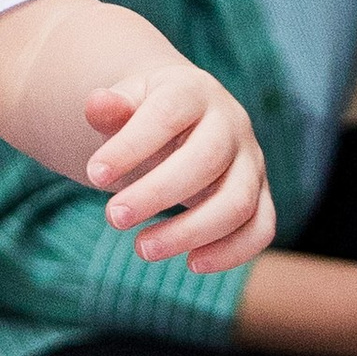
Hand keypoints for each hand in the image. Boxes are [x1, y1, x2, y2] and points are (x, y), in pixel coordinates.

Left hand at [85, 70, 274, 274]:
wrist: (185, 121)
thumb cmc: (146, 116)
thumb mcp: (126, 103)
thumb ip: (111, 108)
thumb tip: (97, 105)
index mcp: (194, 92)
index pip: (167, 115)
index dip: (132, 146)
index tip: (94, 175)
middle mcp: (232, 124)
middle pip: (207, 159)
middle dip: (158, 193)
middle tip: (114, 218)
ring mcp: (252, 161)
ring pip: (238, 201)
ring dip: (190, 231)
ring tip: (142, 248)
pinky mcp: (261, 196)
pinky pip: (261, 227)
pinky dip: (232, 252)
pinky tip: (191, 263)